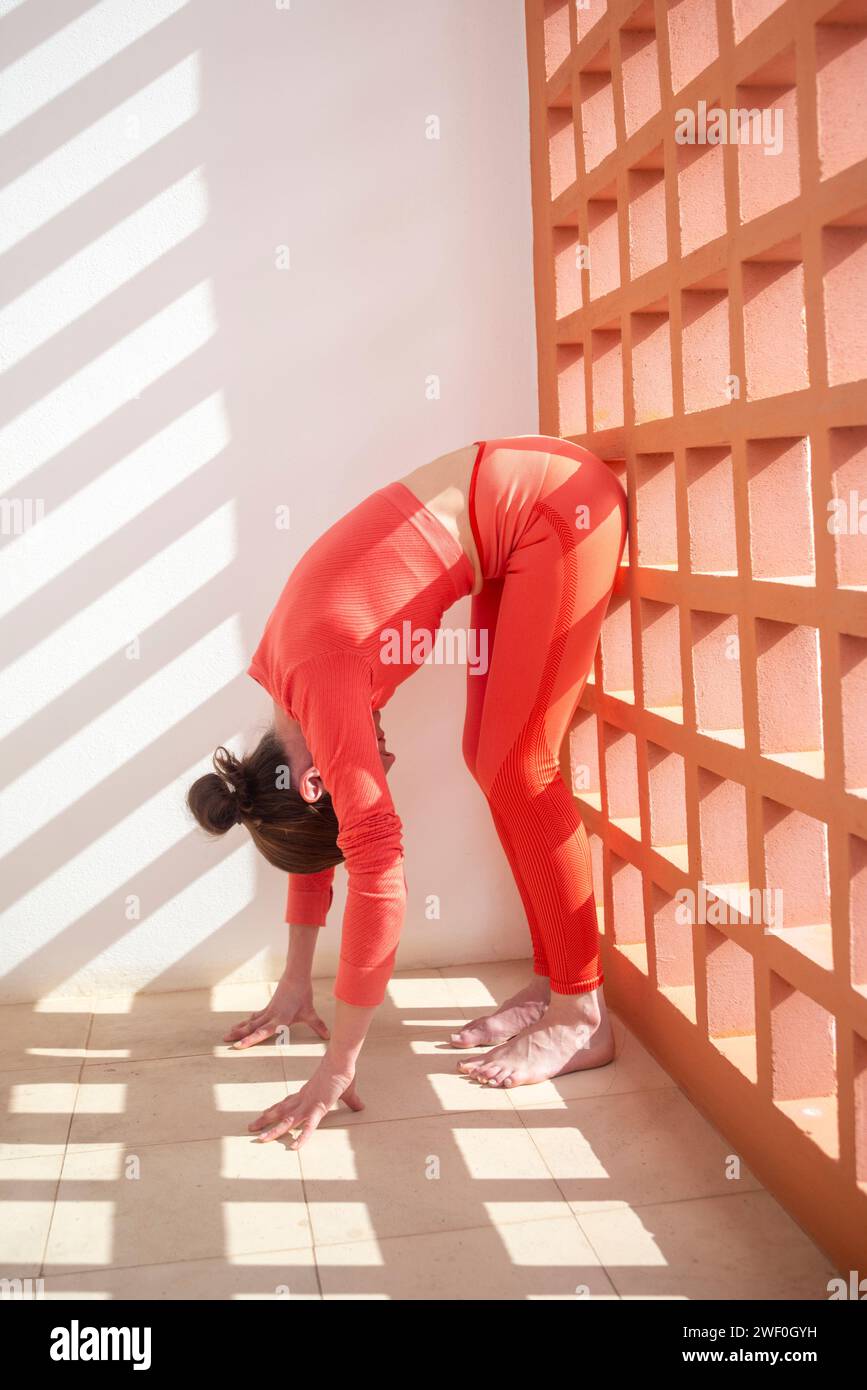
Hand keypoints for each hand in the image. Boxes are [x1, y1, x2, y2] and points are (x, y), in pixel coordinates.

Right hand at [224, 977, 329, 1049]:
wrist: (296, 978)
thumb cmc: (303, 996)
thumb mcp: (310, 1013)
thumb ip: (318, 1026)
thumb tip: (329, 1036)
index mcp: (280, 1020)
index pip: (263, 1032)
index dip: (251, 1040)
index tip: (239, 1045)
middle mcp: (271, 1017)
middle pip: (252, 1027)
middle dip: (239, 1035)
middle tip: (226, 1041)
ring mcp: (268, 1012)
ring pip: (251, 1022)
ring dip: (239, 1028)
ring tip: (227, 1035)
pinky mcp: (268, 1008)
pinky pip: (255, 1017)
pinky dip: (247, 1022)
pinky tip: (240, 1026)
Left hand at [249, 1059, 363, 1147]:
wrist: (341, 1061)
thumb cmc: (342, 1073)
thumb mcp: (346, 1091)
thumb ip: (351, 1101)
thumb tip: (361, 1106)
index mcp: (307, 1093)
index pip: (287, 1102)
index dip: (275, 1109)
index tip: (264, 1114)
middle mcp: (303, 1099)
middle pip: (280, 1111)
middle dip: (265, 1120)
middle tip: (250, 1128)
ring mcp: (309, 1104)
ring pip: (288, 1121)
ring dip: (274, 1130)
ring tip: (261, 1140)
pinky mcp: (319, 1108)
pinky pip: (309, 1126)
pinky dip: (302, 1137)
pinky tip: (294, 1147)